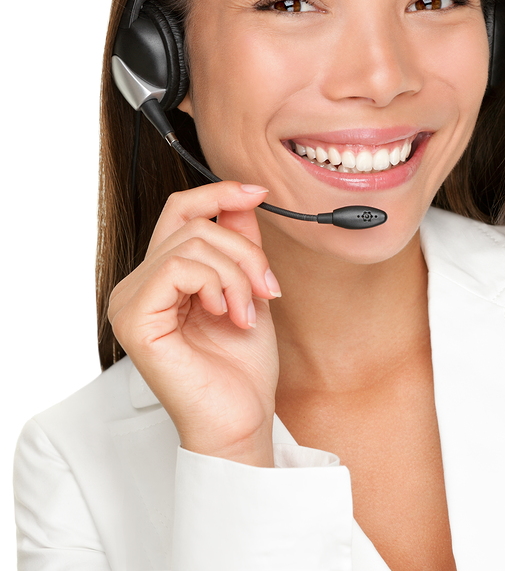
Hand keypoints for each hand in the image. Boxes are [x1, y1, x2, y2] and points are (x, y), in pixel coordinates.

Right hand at [108, 181, 280, 465]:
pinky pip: (177, 268)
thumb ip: (240, 244)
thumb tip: (243, 198)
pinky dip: (217, 285)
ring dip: (237, 274)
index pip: (181, 211)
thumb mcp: (249, 288)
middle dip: (244, 250)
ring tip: (249, 310)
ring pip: (191, 244)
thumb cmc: (242, 366)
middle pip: (193, 223)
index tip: (259, 192)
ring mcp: (130, 301)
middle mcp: (138, 285)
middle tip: (268, 287)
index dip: (219, 193)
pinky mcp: (133, 319)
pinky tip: (228, 315)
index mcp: (162, 276)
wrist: (240, 418)